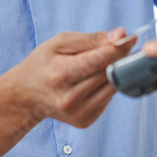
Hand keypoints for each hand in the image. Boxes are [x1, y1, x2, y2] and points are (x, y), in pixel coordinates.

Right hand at [10, 29, 135, 128]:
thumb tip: (120, 35)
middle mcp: (70, 98)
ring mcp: (78, 113)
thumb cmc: (43, 64)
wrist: (26, 96)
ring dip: (115, 73)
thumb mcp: (60, 43)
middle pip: (109, 74)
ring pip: (113, 88)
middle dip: (119, 58)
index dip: (118, 48)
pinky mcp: (84, 121)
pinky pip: (107, 99)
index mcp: (61, 74)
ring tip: (106, 63)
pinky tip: (95, 81)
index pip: (99, 60)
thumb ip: (92, 39)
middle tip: (122, 47)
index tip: (130, 38)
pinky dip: (106, 87)